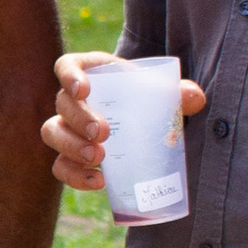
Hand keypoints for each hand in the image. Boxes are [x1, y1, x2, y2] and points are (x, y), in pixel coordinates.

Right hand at [41, 50, 206, 192]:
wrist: (143, 122)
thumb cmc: (148, 99)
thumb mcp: (162, 92)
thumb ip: (178, 93)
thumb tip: (194, 97)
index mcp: (90, 73)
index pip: (67, 66)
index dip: (69, 76)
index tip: (83, 90)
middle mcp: (72, 99)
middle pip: (62, 104)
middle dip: (79, 119)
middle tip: (103, 133)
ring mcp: (67, 128)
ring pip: (52, 133)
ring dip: (72, 146)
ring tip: (99, 158)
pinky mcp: (70, 156)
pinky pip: (61, 166)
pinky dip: (75, 176)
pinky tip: (98, 181)